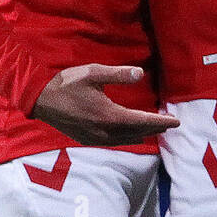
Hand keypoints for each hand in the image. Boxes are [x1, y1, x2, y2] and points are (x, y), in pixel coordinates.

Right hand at [32, 65, 179, 146]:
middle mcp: (105, 131)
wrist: (40, 100)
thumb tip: (141, 74)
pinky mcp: (87, 140)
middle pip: (137, 132)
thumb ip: (118, 74)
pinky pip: (114, 142)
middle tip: (169, 125)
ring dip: (142, 134)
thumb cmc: (66, 84)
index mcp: (109, 115)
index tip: (176, 122)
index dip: (161, 121)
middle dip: (155, 129)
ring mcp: (96, 138)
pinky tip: (130, 135)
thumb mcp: (93, 73)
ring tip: (154, 130)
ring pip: (126, 140)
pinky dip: (127, 138)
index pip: (142, 121)